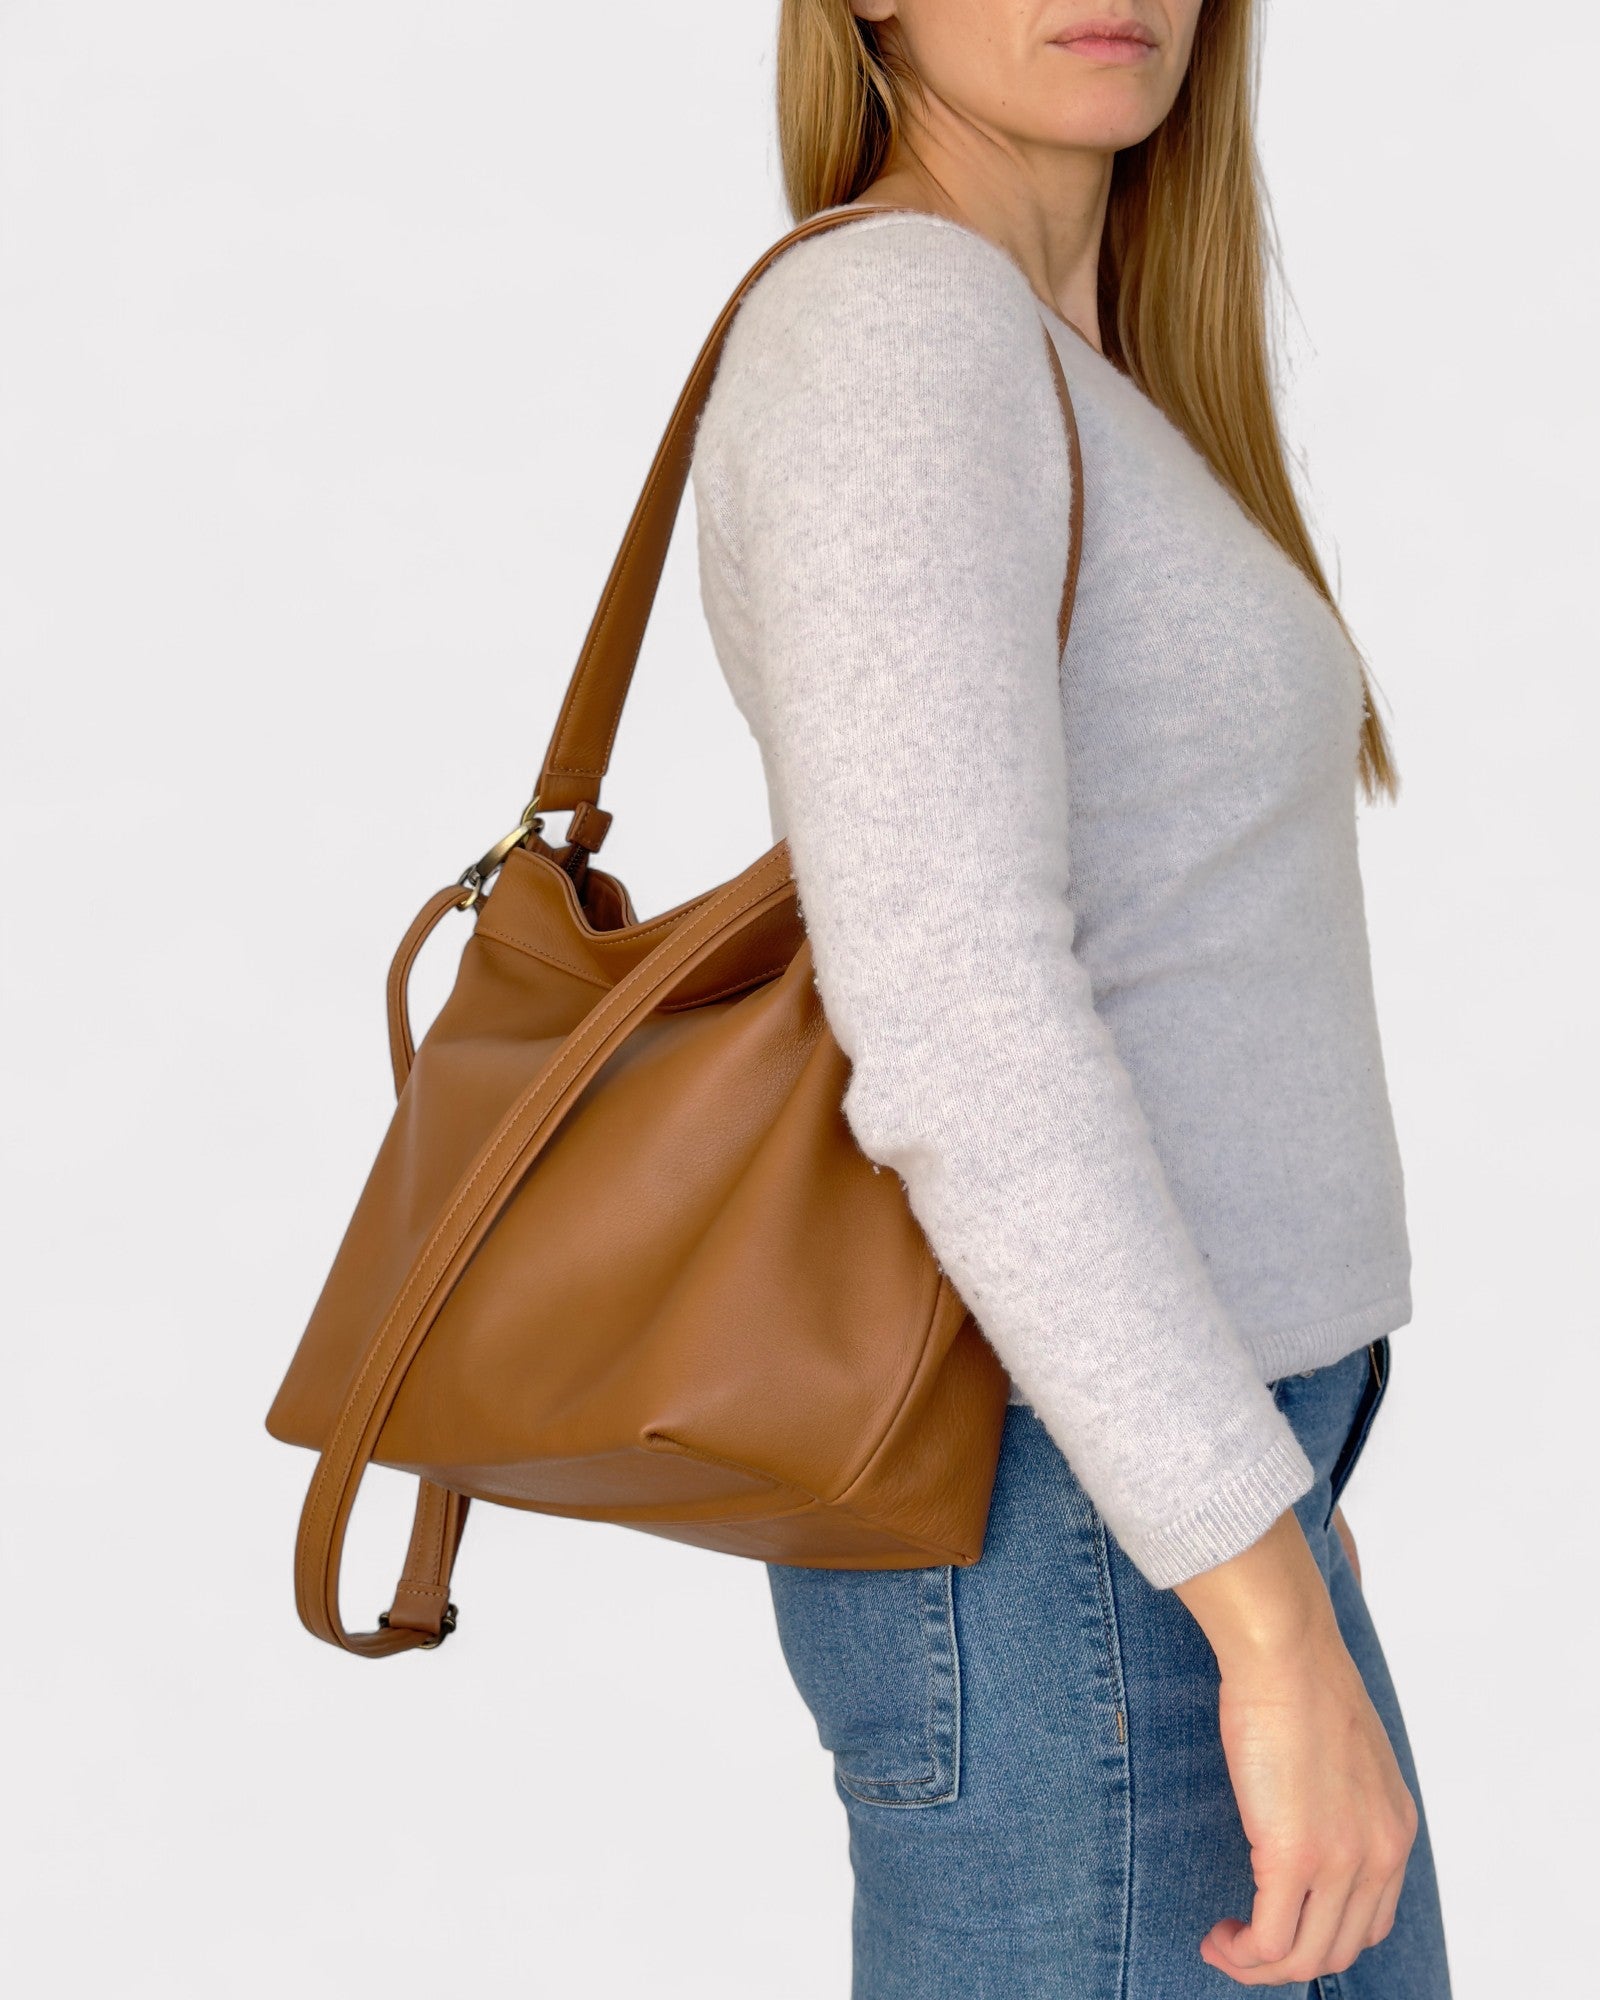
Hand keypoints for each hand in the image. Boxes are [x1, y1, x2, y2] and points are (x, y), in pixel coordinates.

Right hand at [1174, 1509, 1416, 1985]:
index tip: (1274, 1920)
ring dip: (1259, 1965)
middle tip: (1240, 1942)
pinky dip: (1244, 1953)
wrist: (1286, 1650)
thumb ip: (1340, 1795)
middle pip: (1340, 1949)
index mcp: (1394, 1829)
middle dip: (1287, 1961)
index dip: (1320, 1933)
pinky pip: (1272, 1940)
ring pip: (1306, 1957)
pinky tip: (1219, 1937)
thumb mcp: (1346, 1751)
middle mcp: (1380, 1854)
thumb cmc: (1301, 1679)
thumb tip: (1303, 1812)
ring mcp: (1342, 1860)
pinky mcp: (1294, 1855)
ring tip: (1222, 1945)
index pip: (1371, 1919)